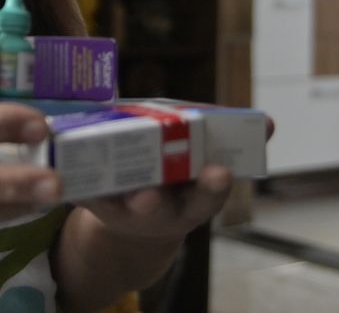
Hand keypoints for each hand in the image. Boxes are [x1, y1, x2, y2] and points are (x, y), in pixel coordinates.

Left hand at [81, 117, 275, 242]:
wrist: (137, 217)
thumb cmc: (178, 179)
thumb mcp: (204, 166)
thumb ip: (232, 143)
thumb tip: (269, 122)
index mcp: (192, 202)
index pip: (206, 197)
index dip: (212, 186)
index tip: (219, 172)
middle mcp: (160, 212)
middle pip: (159, 209)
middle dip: (155, 200)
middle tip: (149, 193)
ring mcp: (124, 211)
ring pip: (118, 205)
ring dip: (109, 193)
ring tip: (112, 185)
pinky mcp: (94, 204)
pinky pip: (84, 193)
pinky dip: (78, 183)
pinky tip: (69, 169)